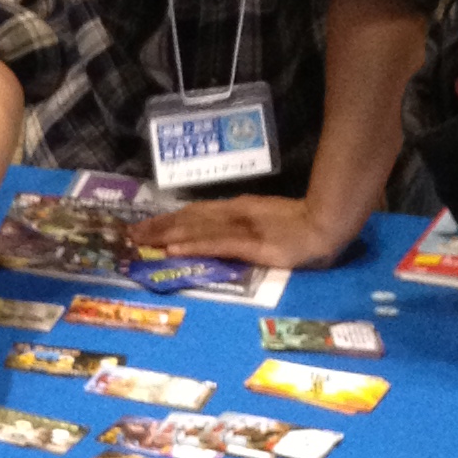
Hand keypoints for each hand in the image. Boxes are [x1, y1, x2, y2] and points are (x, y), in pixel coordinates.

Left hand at [144, 193, 358, 268]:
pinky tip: (173, 248)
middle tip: (129, 235)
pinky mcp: (253, 245)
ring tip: (140, 241)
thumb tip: (217, 232)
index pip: (196, 212)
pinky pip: (217, 245)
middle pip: (189, 219)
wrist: (329, 224)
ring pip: (197, 230)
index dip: (169, 218)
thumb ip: (243, 225)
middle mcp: (234, 214)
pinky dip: (193, 246)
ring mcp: (243, 229)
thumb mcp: (267, 221)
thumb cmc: (303, 225)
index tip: (145, 226)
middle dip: (158, 227)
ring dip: (166, 235)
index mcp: (238, 208)